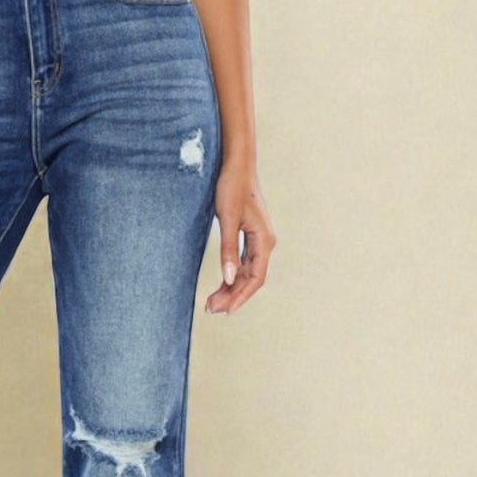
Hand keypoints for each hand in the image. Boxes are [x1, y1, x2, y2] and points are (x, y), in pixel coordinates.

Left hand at [205, 159, 276, 315]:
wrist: (237, 165)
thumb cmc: (232, 187)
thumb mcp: (227, 218)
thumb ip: (228, 249)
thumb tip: (229, 278)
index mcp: (264, 240)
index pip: (255, 277)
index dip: (241, 296)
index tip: (225, 310)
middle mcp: (266, 242)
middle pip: (251, 278)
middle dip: (233, 296)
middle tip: (211, 309)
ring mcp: (259, 240)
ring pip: (247, 272)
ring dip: (232, 287)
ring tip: (213, 302)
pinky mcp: (250, 235)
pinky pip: (244, 262)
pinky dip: (233, 275)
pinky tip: (222, 284)